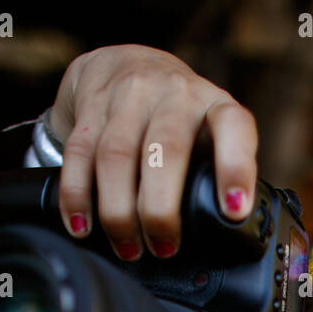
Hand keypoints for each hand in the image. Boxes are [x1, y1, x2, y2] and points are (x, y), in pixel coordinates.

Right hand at [48, 44, 258, 261]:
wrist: (125, 62)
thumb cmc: (177, 116)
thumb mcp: (208, 132)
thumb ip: (214, 173)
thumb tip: (222, 236)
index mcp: (212, 104)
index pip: (232, 128)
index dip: (235, 168)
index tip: (235, 211)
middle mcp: (172, 93)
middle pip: (165, 149)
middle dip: (161, 209)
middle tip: (163, 248)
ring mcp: (128, 95)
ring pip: (116, 155)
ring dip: (119, 212)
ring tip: (128, 248)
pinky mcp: (89, 106)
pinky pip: (78, 154)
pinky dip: (77, 196)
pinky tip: (81, 226)